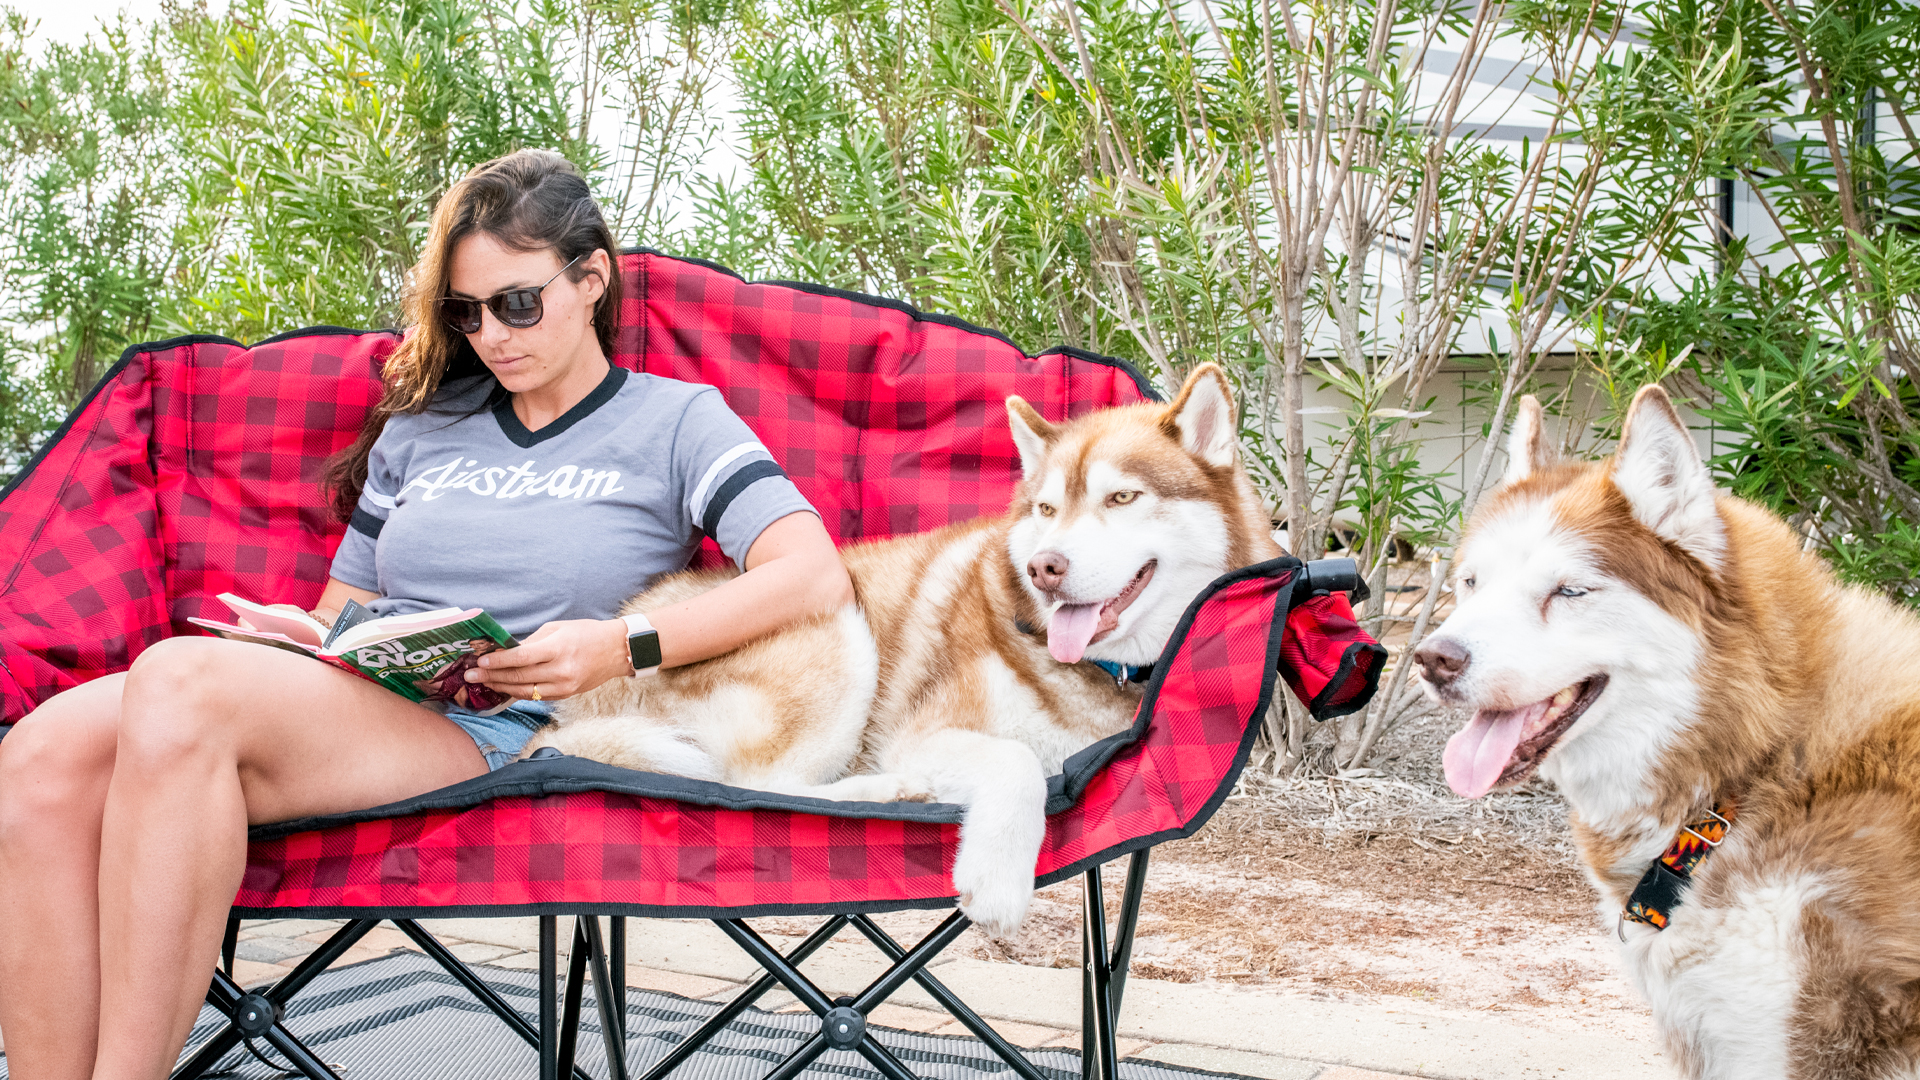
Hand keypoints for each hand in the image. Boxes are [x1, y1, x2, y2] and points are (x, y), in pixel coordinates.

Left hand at [466, 618, 631, 699]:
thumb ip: (531, 642)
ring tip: (483, 683)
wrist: (616, 651)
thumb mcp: (558, 628)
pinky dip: (517, 693)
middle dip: (491, 676)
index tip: (480, 660)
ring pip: (524, 691)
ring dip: (500, 687)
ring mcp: (564, 686)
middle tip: (470, 675)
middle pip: (519, 677)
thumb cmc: (587, 633)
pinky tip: (503, 688)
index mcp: (558, 649)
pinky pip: (536, 696)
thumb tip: (506, 651)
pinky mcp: (565, 695)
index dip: (498, 661)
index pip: (521, 658)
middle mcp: (561, 671)